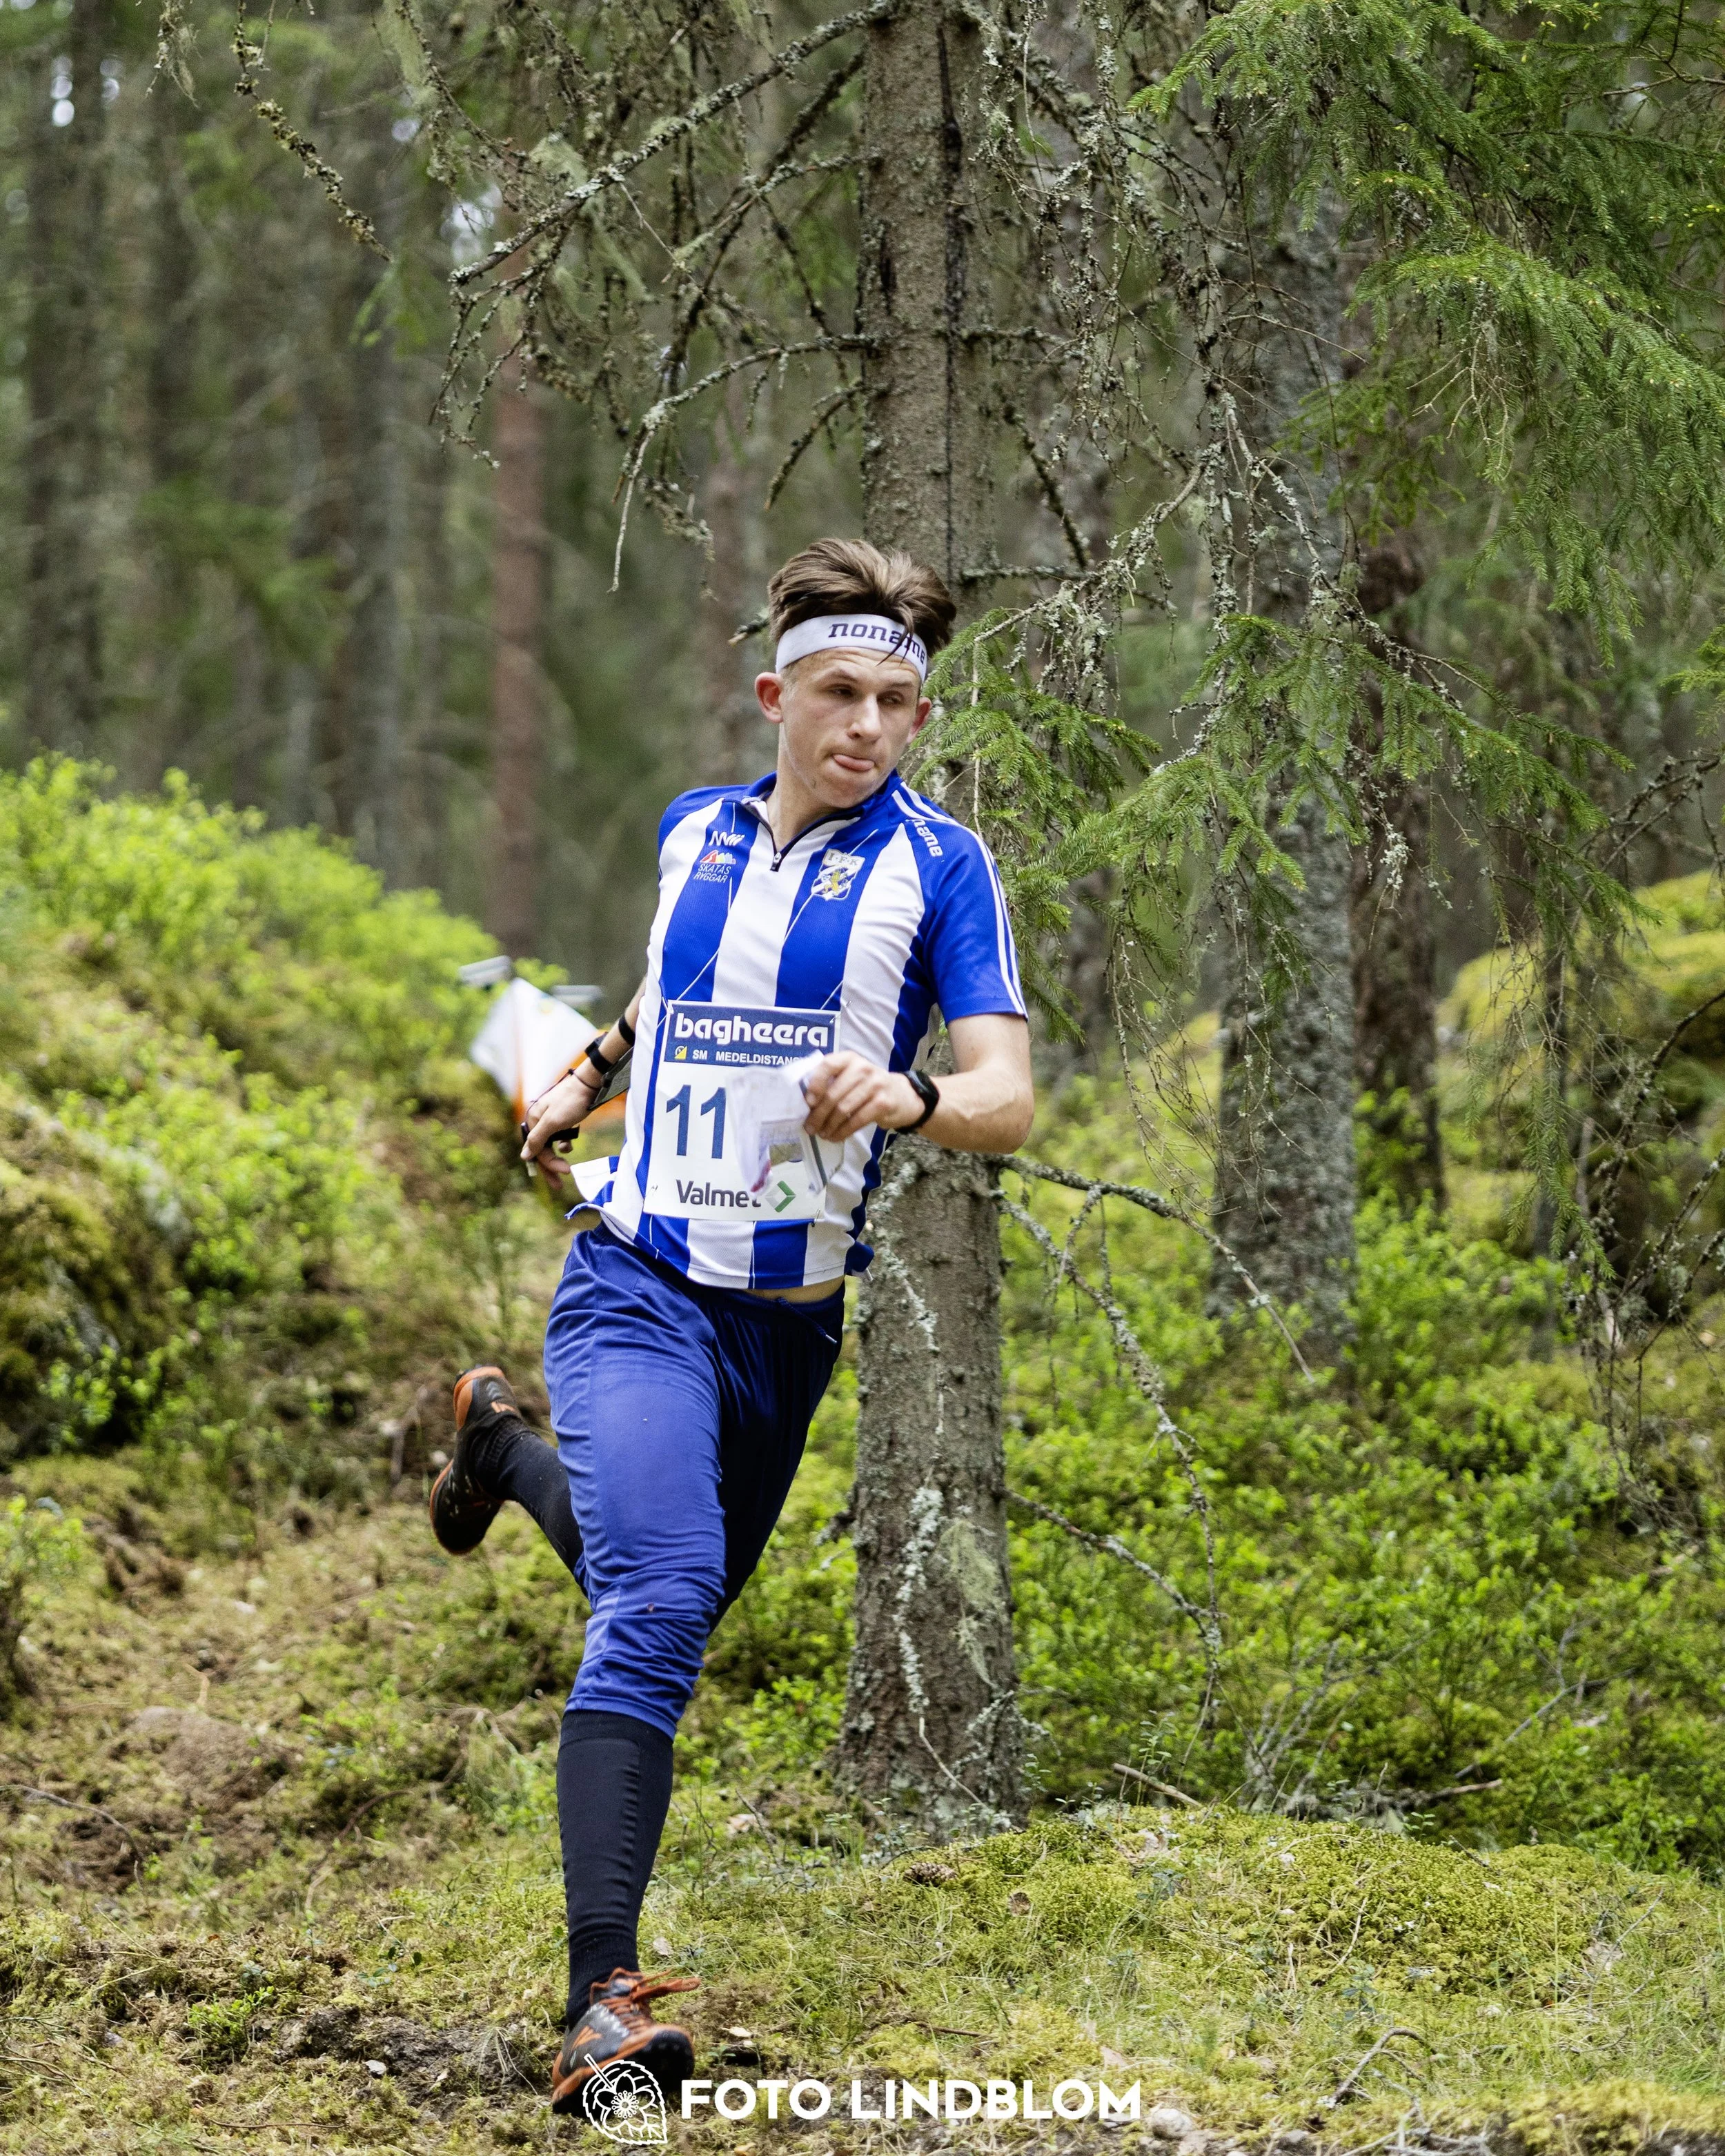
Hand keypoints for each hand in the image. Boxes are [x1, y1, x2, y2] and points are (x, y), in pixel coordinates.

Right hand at [521, 1066, 600, 1183]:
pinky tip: (569, 1146)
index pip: (536, 1150)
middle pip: (541, 1150)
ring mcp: (550, 1120)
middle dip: (551, 1167)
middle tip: (560, 1186)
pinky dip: (564, 1145)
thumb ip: (537, 1139)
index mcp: (533, 1121)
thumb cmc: (571, 1102)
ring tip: (567, 1168)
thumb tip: (524, 1156)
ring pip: (550, 1146)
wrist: (590, 1084)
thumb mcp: (553, 1122)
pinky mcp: (562, 1120)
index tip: (564, 1173)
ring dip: (557, 1157)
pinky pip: (559, 1138)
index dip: (548, 1164)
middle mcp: (539, 1121)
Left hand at [799, 1051, 921, 1142]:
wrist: (901, 1095)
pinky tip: (836, 1137)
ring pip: (844, 1109)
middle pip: (834, 1093)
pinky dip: (843, 1131)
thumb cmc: (867, 1086)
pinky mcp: (883, 1103)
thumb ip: (832, 1081)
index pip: (828, 1065)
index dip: (815, 1084)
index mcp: (849, 1058)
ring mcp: (875, 1085)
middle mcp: (863, 1068)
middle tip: (810, 1127)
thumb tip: (805, 1103)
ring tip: (822, 1134)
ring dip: (829, 1125)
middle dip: (818, 1114)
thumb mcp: (851, 1075)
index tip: (808, 1102)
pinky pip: (857, 1120)